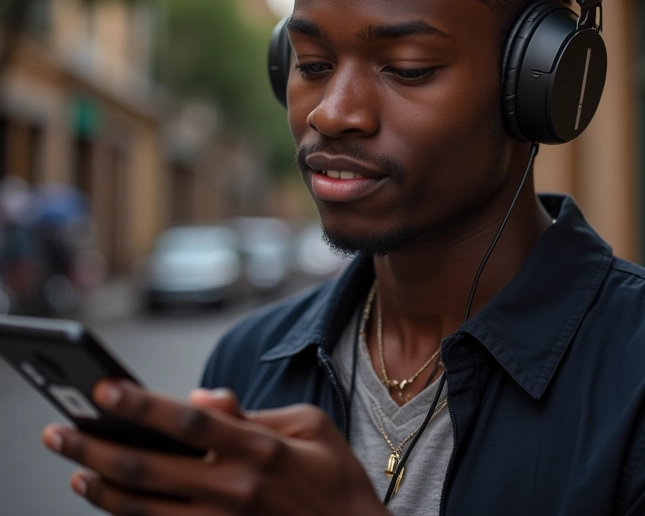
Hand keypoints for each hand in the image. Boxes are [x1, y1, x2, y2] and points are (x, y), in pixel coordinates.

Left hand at [42, 380, 386, 515]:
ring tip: (74, 467)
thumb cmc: (333, 475)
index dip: (144, 404)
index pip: (189, 421)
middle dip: (99, 447)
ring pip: (144, 507)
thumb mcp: (309, 424)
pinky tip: (106, 497)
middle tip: (62, 432)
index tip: (106, 389)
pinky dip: (127, 514)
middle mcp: (234, 488)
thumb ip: (252, 412)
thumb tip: (199, 400)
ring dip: (102, 486)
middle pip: (151, 467)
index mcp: (259, 449)